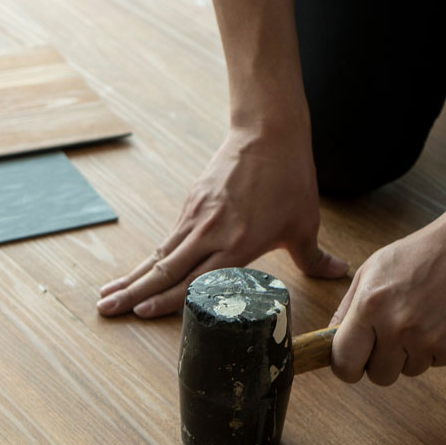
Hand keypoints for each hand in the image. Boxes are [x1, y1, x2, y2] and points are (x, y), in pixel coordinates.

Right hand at [96, 125, 347, 317]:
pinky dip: (151, 258)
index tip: (141, 312)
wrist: (268, 132)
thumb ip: (316, 256)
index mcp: (238, 245)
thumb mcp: (305, 223)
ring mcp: (196, 217)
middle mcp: (211, 233)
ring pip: (159, 255)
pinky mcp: (191, 203)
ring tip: (107, 295)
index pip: (196, 280)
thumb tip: (339, 272)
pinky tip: (137, 271)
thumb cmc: (290, 179)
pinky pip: (168, 238)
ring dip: (132, 276)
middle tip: (105, 310)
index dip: (166, 299)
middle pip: (165, 270)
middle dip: (133, 293)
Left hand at [329, 215, 445, 384]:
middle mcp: (397, 328)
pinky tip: (442, 318)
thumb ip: (347, 308)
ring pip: (409, 371)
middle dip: (381, 361)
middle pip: (378, 376)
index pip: (344, 363)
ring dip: (411, 354)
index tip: (353, 361)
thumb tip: (330, 339)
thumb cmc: (422, 252)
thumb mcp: (373, 270)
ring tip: (421, 319)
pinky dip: (437, 348)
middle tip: (392, 336)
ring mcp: (429, 340)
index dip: (347, 367)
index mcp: (370, 307)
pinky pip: (436, 363)